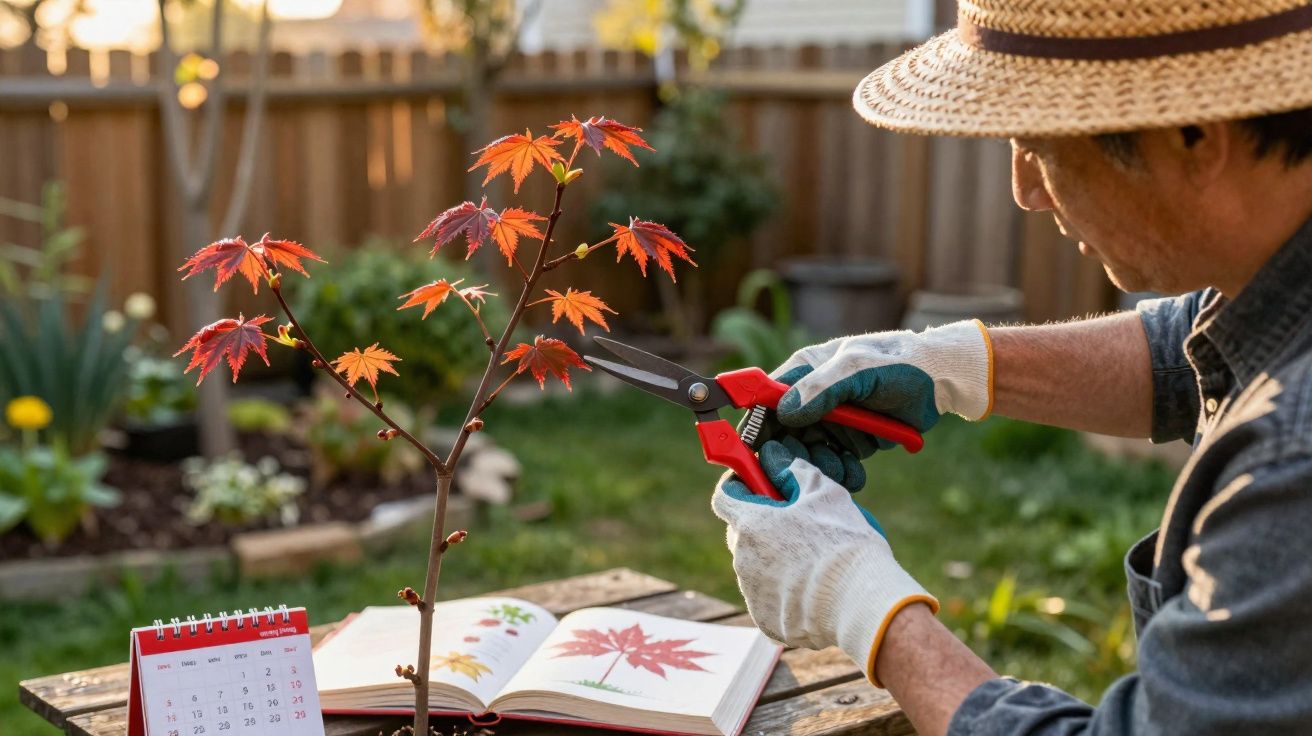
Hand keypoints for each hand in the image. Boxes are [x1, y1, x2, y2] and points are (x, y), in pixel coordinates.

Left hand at [711, 439, 937, 684]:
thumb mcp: (826, 494)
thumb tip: (787, 463)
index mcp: (750, 524)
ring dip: (776, 560)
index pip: (725, 497)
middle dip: (763, 526)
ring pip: (757, 568)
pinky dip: (786, 592)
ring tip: (815, 561)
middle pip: (742, 534)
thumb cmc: (843, 543)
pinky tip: (816, 589)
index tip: (758, 485)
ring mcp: (752, 593)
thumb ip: (799, 473)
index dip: (739, 487)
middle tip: (796, 523)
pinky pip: (770, 599)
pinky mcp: (767, 620)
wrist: (859, 602)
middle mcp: (743, 559)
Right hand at [752, 320, 992, 468]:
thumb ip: (822, 388)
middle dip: (795, 456)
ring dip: (821, 468)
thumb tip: (785, 411)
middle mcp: (813, 397)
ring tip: (841, 472)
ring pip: (809, 455)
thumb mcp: (859, 369)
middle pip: (784, 436)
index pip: (765, 401)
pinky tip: (855, 476)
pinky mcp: (850, 440)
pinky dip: (842, 474)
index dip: (758, 428)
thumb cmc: (899, 364)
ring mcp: (831, 420)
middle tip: (808, 471)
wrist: (940, 381)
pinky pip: (835, 463)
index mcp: (805, 372)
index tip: (761, 454)